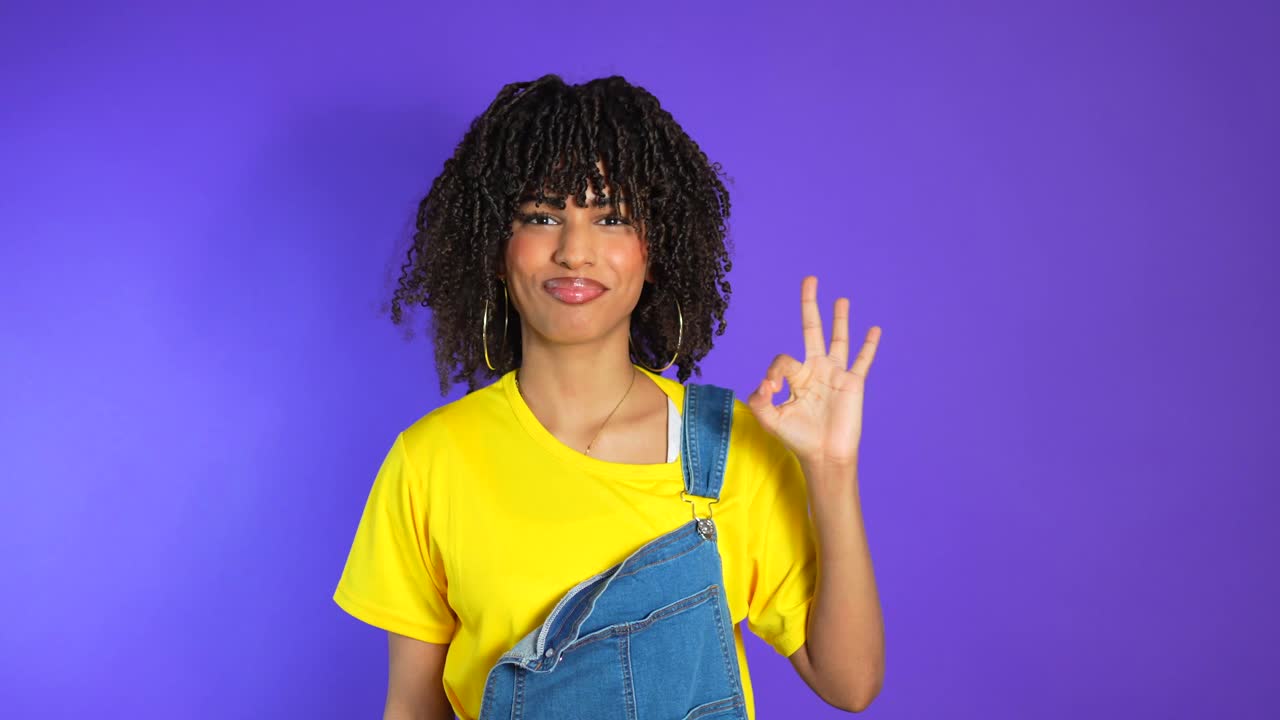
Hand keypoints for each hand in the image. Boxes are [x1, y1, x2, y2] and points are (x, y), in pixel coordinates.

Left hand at [746, 275, 880, 468]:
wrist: (824, 456)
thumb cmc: (797, 440)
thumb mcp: (770, 420)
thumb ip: (759, 400)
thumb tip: (763, 382)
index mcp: (795, 377)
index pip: (782, 360)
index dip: (773, 371)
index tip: (771, 389)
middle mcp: (815, 370)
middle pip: (812, 329)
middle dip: (809, 305)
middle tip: (810, 279)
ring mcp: (835, 375)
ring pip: (838, 339)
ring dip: (840, 319)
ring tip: (841, 299)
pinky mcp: (853, 383)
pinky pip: (862, 360)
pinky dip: (869, 345)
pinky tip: (875, 329)